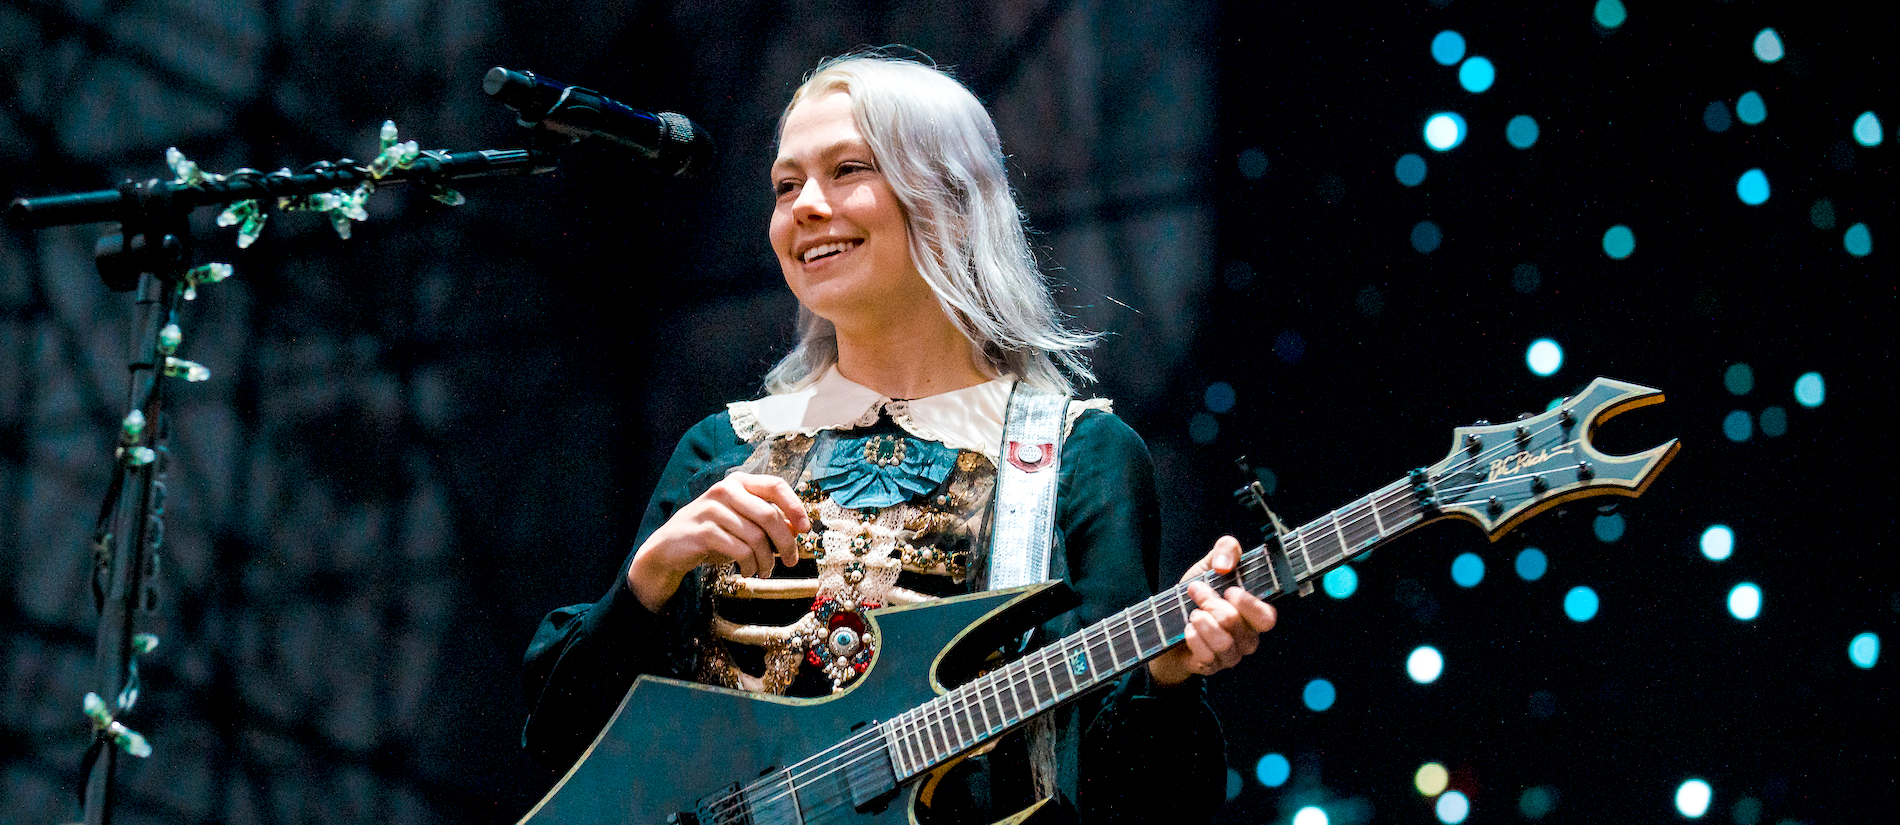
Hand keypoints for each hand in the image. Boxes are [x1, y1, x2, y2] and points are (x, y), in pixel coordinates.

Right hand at [626, 473, 812, 611]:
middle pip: (769, 515)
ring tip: (764, 570)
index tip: (805, 528)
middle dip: (786, 543)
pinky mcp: (703, 531)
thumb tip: (797, 529)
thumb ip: (767, 521)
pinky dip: (749, 565)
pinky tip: (747, 571)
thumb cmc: (712, 534)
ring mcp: (712, 509)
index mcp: (738, 482)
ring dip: (767, 560)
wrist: (669, 549)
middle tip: (793, 561)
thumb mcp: (742, 524)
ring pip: (756, 537)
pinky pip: (739, 550)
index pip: (776, 485)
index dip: (795, 506)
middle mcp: (725, 490)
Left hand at [1147, 536, 1277, 686]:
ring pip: (1223, 643)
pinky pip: (1206, 656)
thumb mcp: (1208, 566)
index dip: (1247, 604)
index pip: (1267, 617)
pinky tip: (1187, 630)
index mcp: (1253, 614)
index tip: (1228, 590)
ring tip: (1193, 614)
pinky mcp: (1211, 667)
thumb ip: (1226, 550)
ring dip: (1201, 622)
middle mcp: (1247, 637)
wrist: (1165, 624)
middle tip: (1197, 594)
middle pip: (1235, 623)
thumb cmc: (1194, 596)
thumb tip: (1225, 563)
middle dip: (1211, 604)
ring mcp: (1231, 656)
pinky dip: (1192, 638)